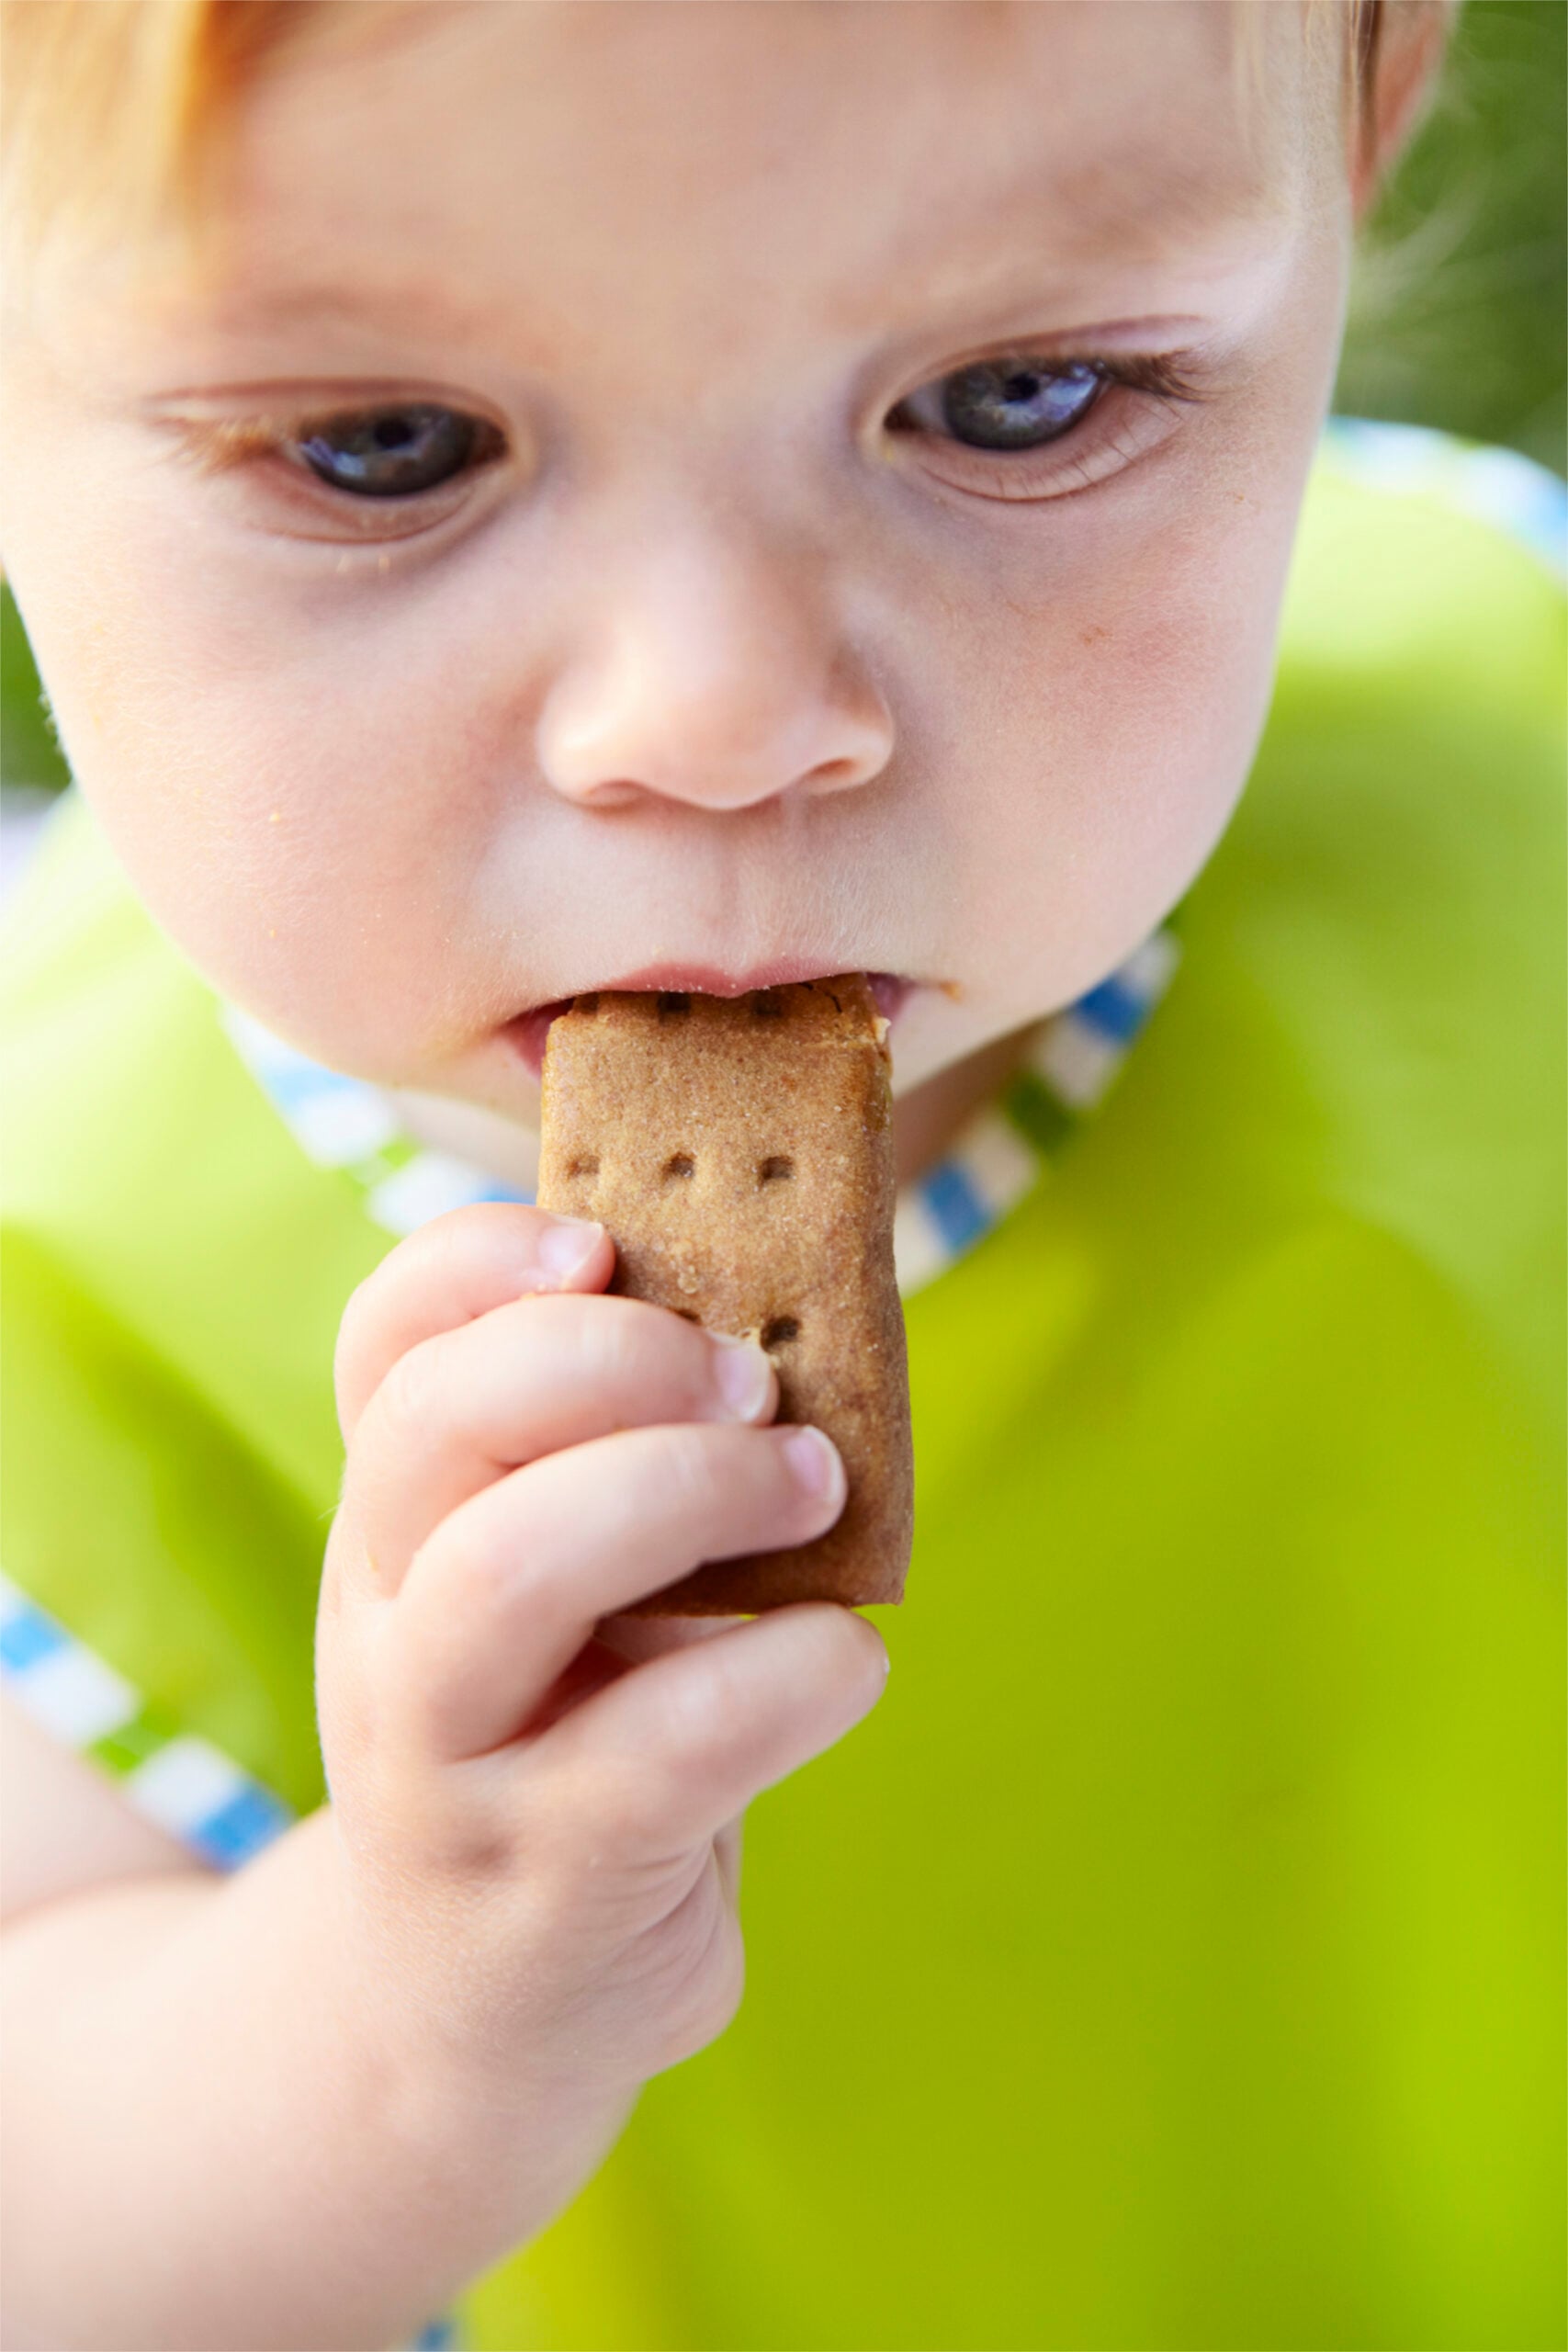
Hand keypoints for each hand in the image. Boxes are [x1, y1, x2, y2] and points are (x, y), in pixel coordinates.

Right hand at [314, 1204, 888, 2114]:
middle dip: (617, 1367)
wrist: (484, 2011)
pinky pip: (667, 1746)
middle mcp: (387, 1618)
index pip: (386, 1341)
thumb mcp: (555, 1594)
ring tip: (810, 1486)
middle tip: (758, 1385)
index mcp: (399, 1516)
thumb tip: (801, 1325)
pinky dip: (787, 1676)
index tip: (605, 1242)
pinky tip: (843, 1661)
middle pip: (441, 1426)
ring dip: (689, 1493)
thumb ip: (623, 1467)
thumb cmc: (565, 1741)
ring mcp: (447, 1756)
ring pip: (511, 1571)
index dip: (481, 1264)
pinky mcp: (546, 1879)